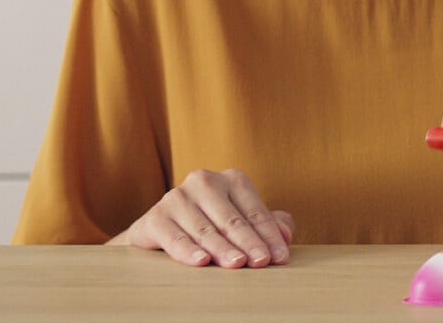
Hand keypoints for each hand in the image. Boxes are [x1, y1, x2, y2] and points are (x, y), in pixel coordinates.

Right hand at [109, 168, 294, 267]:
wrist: (161, 230)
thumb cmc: (212, 224)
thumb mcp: (242, 220)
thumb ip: (269, 225)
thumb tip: (286, 236)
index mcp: (231, 179)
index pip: (256, 211)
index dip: (269, 236)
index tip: (280, 257)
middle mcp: (204, 182)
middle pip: (232, 219)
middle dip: (249, 242)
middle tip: (261, 262)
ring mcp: (177, 197)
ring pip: (206, 229)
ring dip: (223, 248)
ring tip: (237, 264)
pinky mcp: (156, 217)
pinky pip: (175, 237)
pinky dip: (188, 250)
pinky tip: (201, 261)